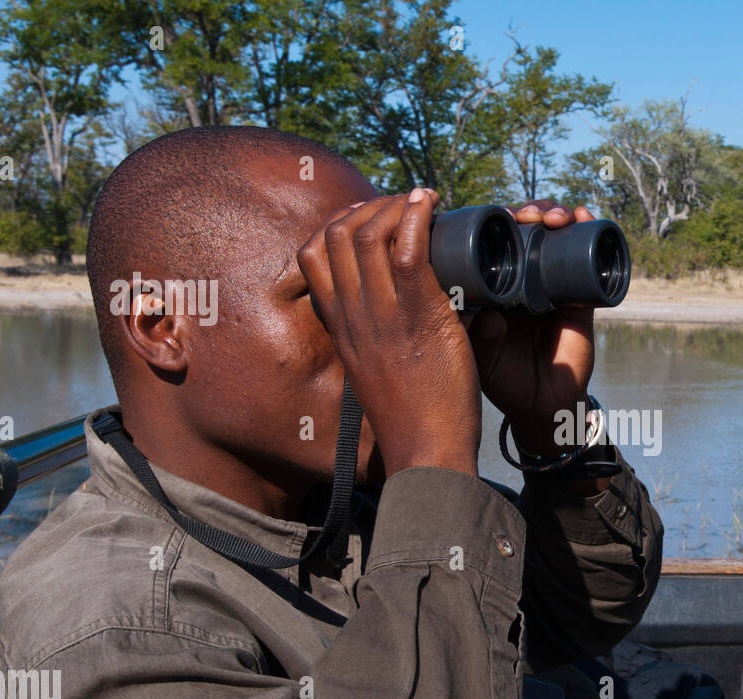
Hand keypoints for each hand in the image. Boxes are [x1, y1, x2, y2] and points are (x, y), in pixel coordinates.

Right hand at [298, 188, 481, 476]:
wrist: (428, 452)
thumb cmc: (415, 419)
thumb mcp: (380, 372)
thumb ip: (381, 339)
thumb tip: (401, 313)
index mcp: (340, 328)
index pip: (312, 256)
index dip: (337, 224)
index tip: (367, 218)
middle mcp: (352, 317)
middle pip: (335, 236)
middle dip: (366, 206)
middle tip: (400, 204)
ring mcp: (381, 316)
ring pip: (366, 236)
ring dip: (393, 206)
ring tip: (419, 201)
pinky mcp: (418, 318)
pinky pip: (408, 251)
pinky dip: (417, 217)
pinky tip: (430, 204)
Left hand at [468, 199, 597, 460]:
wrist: (544, 406)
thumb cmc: (505, 380)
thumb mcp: (478, 357)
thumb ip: (476, 336)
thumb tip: (485, 315)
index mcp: (490, 285)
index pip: (490, 241)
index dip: (490, 222)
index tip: (491, 217)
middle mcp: (521, 278)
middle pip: (522, 229)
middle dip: (523, 212)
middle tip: (521, 217)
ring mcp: (551, 282)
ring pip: (551, 233)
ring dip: (550, 214)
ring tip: (550, 219)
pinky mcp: (580, 294)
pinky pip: (585, 254)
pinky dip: (586, 228)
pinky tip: (579, 216)